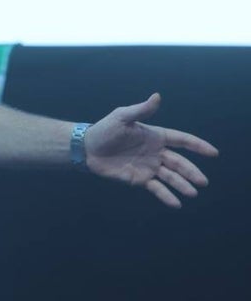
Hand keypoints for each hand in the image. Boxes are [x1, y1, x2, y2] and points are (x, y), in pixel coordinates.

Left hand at [85, 93, 218, 206]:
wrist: (86, 148)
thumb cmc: (104, 130)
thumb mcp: (122, 117)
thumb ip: (141, 110)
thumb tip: (157, 96)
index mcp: (155, 136)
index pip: (181, 140)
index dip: (198, 146)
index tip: (213, 153)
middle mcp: (155, 153)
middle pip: (179, 163)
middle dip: (192, 172)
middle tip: (204, 182)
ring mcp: (148, 167)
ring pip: (170, 177)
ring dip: (182, 185)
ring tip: (192, 193)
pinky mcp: (138, 179)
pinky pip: (156, 188)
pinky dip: (166, 196)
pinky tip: (176, 203)